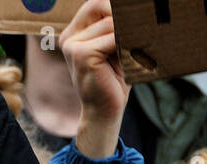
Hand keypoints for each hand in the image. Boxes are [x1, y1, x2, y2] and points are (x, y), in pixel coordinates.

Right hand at [60, 0, 128, 157]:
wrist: (105, 110)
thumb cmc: (115, 78)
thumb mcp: (117, 45)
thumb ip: (118, 25)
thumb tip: (138, 6)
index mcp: (74, 33)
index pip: (96, 2)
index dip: (116, 7)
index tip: (135, 19)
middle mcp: (69, 37)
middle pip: (99, 4)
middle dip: (121, 15)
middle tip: (136, 33)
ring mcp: (72, 45)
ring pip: (111, 22)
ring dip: (128, 34)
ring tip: (132, 51)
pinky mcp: (81, 54)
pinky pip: (113, 37)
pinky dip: (126, 46)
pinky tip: (128, 59)